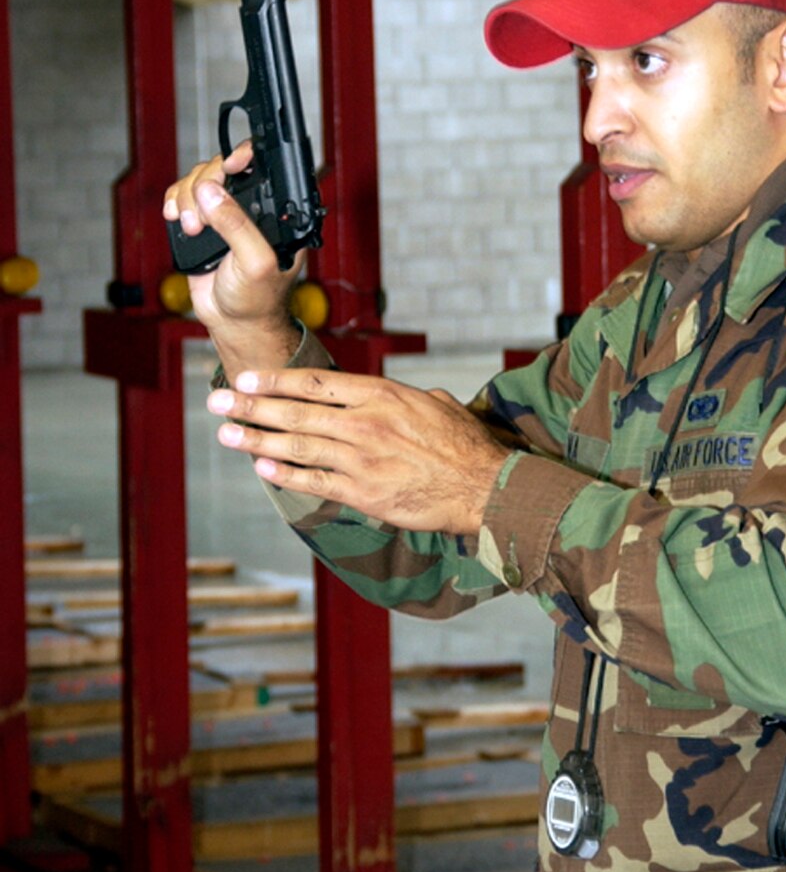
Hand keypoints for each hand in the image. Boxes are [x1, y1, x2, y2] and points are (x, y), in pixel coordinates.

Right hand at [164, 142, 301, 364]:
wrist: (234, 323)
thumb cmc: (257, 298)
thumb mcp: (255, 262)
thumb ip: (236, 226)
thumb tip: (210, 192)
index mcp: (277, 210)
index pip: (265, 166)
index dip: (246, 156)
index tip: (231, 166)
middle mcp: (252, 205)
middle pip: (222, 167)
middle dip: (206, 187)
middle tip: (202, 221)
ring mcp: (225, 212)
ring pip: (200, 179)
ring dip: (188, 198)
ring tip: (193, 229)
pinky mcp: (203, 221)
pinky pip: (183, 195)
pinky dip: (175, 201)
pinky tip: (175, 217)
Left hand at [207, 366, 506, 534]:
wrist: (484, 486)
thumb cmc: (464, 444)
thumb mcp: (435, 404)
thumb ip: (401, 398)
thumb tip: (388, 396)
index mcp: (381, 394)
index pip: (315, 383)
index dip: (275, 381)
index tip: (244, 378)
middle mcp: (365, 423)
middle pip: (295, 413)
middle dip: (251, 407)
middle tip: (216, 403)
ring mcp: (361, 459)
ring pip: (297, 447)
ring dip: (257, 441)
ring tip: (226, 435)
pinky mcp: (363, 493)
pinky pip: (314, 482)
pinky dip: (285, 476)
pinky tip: (260, 469)